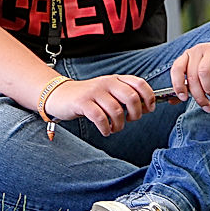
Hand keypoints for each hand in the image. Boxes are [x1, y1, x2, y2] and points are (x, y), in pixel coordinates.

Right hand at [42, 74, 158, 136]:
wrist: (60, 95)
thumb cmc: (89, 97)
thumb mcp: (108, 92)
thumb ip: (124, 96)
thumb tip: (146, 107)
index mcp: (115, 79)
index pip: (139, 83)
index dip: (149, 97)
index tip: (148, 109)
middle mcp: (106, 83)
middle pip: (131, 97)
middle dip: (135, 113)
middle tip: (130, 120)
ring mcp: (94, 92)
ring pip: (116, 110)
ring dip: (119, 125)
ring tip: (113, 128)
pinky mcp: (83, 103)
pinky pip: (100, 118)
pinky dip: (105, 128)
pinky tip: (104, 130)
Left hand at [169, 36, 209, 111]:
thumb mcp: (203, 77)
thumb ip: (189, 87)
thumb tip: (171, 101)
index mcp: (188, 56)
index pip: (176, 69)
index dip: (177, 85)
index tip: (184, 99)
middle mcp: (197, 50)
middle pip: (192, 75)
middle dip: (199, 95)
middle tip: (206, 105)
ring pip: (204, 72)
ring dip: (209, 88)